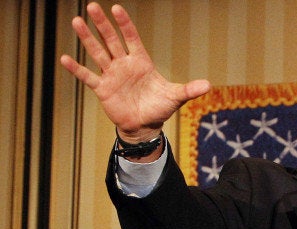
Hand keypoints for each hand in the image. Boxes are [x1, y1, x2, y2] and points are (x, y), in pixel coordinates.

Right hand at [60, 2, 210, 141]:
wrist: (145, 125)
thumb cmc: (159, 108)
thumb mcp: (176, 97)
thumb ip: (190, 89)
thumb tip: (209, 85)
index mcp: (141, 62)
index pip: (131, 38)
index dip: (124, 24)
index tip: (116, 8)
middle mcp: (124, 65)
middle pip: (111, 40)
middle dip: (102, 24)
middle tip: (92, 6)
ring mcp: (112, 76)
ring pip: (98, 53)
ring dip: (87, 39)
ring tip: (76, 21)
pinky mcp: (103, 89)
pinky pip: (88, 77)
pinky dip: (77, 69)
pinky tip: (65, 58)